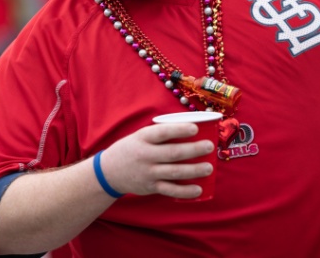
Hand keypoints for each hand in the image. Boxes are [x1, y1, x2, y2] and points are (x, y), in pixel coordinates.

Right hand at [97, 123, 214, 198]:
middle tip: (210, 146)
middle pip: (173, 153)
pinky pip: (170, 190)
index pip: (163, 133)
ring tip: (209, 167)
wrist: (109, 172)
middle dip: (193, 150)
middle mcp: (146, 155)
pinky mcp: (151, 187)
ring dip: (194, 170)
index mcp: (143, 138)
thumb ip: (161, 133)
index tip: (195, 128)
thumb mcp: (141, 136)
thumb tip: (191, 126)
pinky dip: (185, 191)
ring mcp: (148, 173)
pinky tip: (199, 189)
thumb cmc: (132, 149)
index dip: (179, 130)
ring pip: (174, 172)